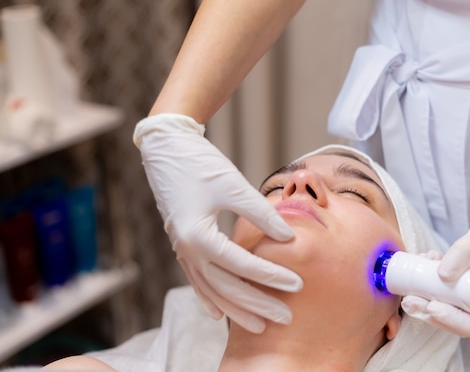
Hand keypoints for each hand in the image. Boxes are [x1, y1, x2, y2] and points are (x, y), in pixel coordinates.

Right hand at [133, 113, 302, 332]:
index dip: (271, 275)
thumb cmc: (200, 164)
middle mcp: (187, 251)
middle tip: (284, 318)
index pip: (242, 265)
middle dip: (256, 305)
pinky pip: (196, 281)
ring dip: (236, 310)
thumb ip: (261, 214)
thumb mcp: (233, 185)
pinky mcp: (182, 246)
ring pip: (211, 290)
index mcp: (198, 236)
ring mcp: (182, 251)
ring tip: (259, 326)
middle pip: (226, 288)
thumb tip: (288, 237)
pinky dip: (209, 299)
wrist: (166, 149)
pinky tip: (219, 313)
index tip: (297, 284)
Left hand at [403, 187, 469, 341]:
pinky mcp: (469, 286)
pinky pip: (449, 293)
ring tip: (408, 292)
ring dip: (428, 302)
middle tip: (409, 302)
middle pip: (461, 322)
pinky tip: (424, 265)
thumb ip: (461, 255)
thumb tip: (441, 275)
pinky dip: (433, 285)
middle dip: (432, 313)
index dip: (455, 322)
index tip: (433, 306)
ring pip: (452, 309)